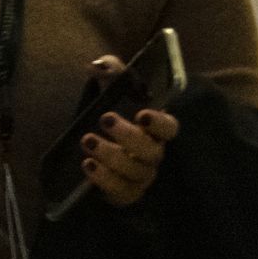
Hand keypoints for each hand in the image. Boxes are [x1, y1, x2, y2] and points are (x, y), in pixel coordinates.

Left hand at [81, 55, 181, 205]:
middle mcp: (152, 154)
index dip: (160, 123)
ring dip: (111, 156)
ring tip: (87, 141)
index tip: (143, 114)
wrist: (92, 147)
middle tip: (105, 119)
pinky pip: (121, 192)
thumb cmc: (110, 115)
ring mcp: (140, 176)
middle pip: (151, 151)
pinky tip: (88, 165)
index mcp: (154, 130)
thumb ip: (110, 72)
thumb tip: (97, 65)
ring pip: (134, 172)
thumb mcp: (109, 89)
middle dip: (129, 136)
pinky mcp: (125, 193)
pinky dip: (104, 179)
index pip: (170, 128)